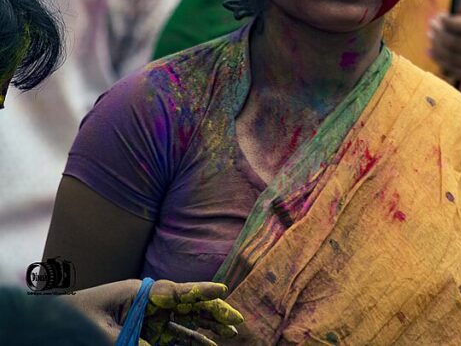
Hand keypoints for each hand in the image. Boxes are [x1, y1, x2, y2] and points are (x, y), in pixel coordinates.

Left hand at [62, 279, 242, 344]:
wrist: (52, 321)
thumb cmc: (74, 317)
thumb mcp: (99, 331)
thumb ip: (126, 342)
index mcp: (138, 294)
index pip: (175, 292)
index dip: (200, 292)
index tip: (222, 291)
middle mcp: (149, 304)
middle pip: (187, 307)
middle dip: (212, 313)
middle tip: (235, 321)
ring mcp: (148, 320)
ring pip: (184, 323)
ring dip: (206, 330)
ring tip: (227, 335)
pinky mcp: (143, 334)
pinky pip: (172, 337)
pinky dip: (189, 341)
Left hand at [429, 0, 460, 91]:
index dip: (450, 21)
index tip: (440, 16)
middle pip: (456, 42)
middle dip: (440, 33)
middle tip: (432, 24)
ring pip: (452, 56)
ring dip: (438, 45)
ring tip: (431, 35)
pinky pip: (453, 69)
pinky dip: (440, 60)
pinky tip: (433, 51)